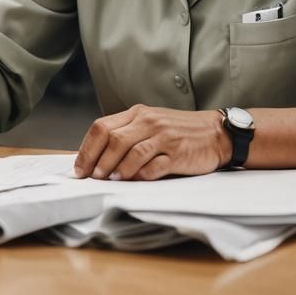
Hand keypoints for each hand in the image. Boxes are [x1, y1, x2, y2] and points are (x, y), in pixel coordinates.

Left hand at [73, 105, 231, 181]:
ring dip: (117, 170)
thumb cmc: (179, 132)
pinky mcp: (177, 153)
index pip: (102, 127)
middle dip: (98, 162)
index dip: (87, 149)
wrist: (216, 133)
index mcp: (137, 113)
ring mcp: (163, 136)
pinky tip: (135, 181)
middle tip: (92, 179)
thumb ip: (127, 134)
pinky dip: (140, 175)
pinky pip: (153, 166)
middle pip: (113, 140)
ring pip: (131, 152)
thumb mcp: (151, 124)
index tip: (79, 169)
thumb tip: (97, 159)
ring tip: (111, 181)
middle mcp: (148, 121)